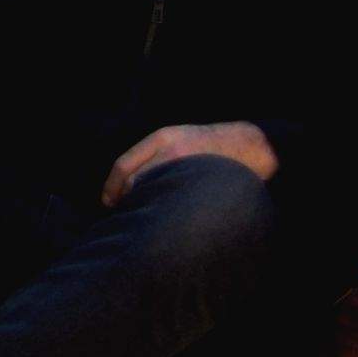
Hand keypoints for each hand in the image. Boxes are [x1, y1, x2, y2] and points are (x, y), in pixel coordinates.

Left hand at [103, 118, 275, 205]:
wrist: (249, 145)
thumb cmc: (209, 146)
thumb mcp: (177, 138)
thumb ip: (154, 156)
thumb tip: (130, 186)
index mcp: (161, 138)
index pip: (124, 164)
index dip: (112, 186)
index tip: (108, 202)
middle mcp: (171, 150)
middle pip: (136, 180)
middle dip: (127, 199)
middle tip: (126, 213)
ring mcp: (187, 165)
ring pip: (155, 192)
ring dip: (145, 206)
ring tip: (145, 218)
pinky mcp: (202, 180)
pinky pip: (176, 200)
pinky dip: (166, 209)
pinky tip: (166, 218)